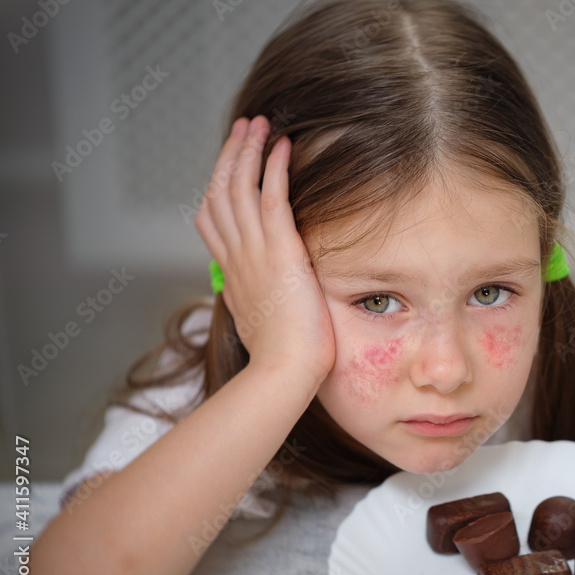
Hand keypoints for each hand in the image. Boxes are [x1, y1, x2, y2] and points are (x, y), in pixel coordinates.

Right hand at [194, 116, 335, 387]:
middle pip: (220, 192)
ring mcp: (254, 253)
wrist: (283, 373)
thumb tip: (258, 296)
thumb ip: (258, 300)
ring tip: (259, 123)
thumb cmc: (282, 359)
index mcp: (232, 273)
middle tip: (242, 127)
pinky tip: (282, 145)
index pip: (212, 219)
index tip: (229, 165)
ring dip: (248, 150)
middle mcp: (236, 257)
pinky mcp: (280, 252)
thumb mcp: (262, 322)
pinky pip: (272, 198)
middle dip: (229, 156)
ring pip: (240, 187)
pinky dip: (274, 168)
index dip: (219, 185)